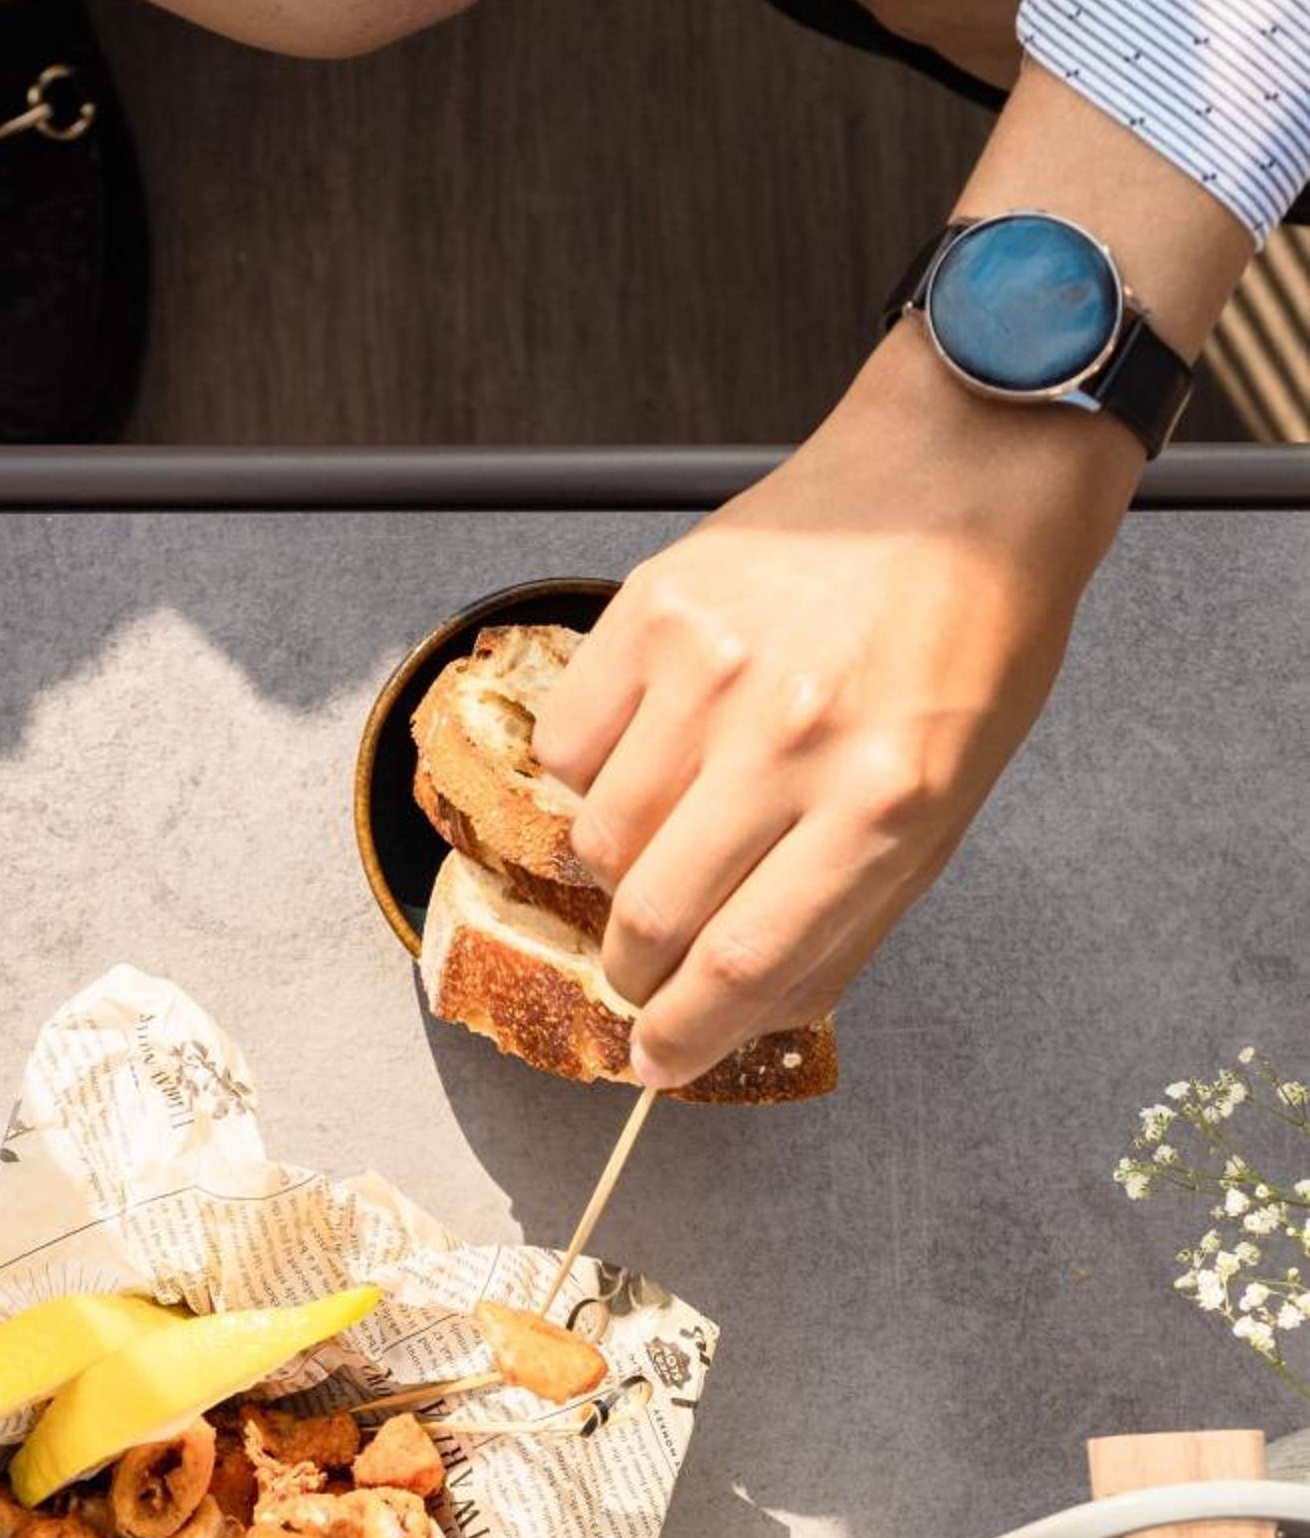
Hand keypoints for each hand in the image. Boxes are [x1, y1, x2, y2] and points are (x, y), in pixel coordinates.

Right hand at [530, 332, 1135, 1087]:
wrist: (956, 476)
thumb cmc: (969, 639)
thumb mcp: (953, 795)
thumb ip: (854, 905)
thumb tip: (750, 1005)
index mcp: (886, 802)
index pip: (747, 964)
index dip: (685, 1034)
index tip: (656, 1060)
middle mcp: (792, 741)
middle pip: (655, 916)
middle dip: (634, 969)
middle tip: (638, 972)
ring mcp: (712, 674)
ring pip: (599, 837)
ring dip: (614, 868)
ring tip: (657, 838)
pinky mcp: (651, 614)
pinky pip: (568, 748)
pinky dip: (589, 775)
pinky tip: (643, 748)